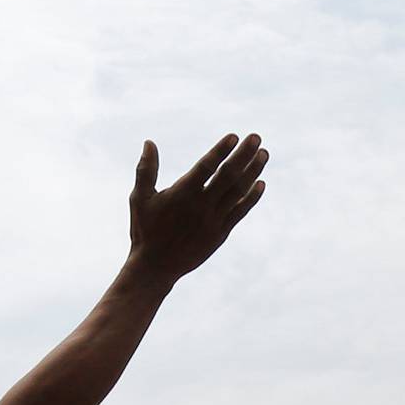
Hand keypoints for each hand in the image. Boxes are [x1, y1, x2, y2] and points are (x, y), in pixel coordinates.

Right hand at [127, 132, 267, 282]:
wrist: (156, 267)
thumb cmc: (145, 230)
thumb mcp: (139, 199)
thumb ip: (146, 170)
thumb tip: (149, 142)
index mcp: (182, 194)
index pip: (206, 167)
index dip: (221, 150)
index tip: (234, 136)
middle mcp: (201, 206)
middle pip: (228, 175)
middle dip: (244, 154)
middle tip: (257, 137)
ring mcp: (213, 221)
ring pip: (238, 192)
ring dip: (253, 171)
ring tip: (264, 154)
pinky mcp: (220, 234)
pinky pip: (240, 212)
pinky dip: (251, 198)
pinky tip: (261, 184)